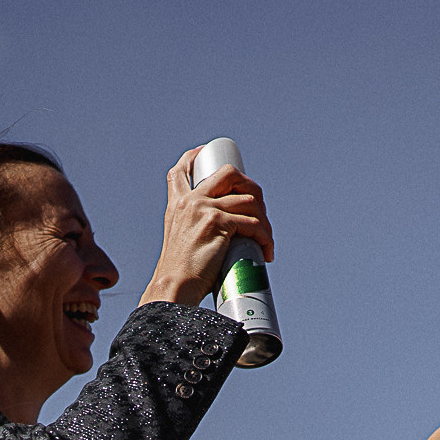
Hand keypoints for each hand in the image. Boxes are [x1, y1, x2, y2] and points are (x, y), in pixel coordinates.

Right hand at [141, 147, 275, 308]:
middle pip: (229, 173)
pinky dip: (265, 237)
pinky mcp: (217, 223)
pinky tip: (266, 250)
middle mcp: (189, 201)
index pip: (181, 170)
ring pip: (249, 201)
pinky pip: (253, 223)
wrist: (173, 287)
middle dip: (252, 187)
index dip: (194, 156)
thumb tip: (229, 229)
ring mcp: (203, 209)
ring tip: (266, 240)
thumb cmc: (181, 272)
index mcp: (177, 204)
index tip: (205, 151)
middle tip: (260, 211)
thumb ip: (195, 227)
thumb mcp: (180, 240)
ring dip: (265, 221)